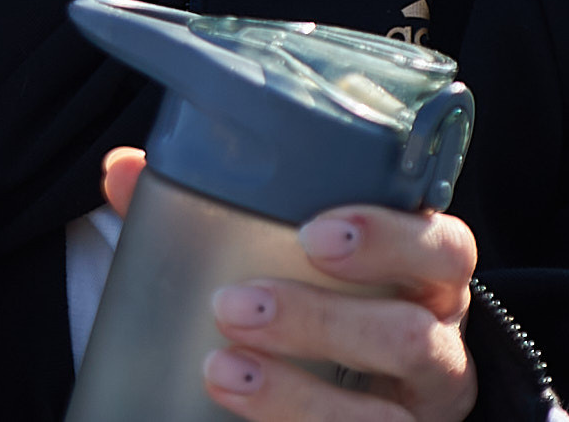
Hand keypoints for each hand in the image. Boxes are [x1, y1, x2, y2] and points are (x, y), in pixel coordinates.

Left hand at [102, 149, 478, 421]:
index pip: (446, 247)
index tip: (313, 233)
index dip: (390, 238)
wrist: (350, 390)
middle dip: (321, 322)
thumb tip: (122, 171)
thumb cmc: (316, 298)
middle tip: (234, 303)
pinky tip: (245, 419)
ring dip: (301, 395)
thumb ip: (211, 208)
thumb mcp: (283, 255)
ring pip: (388, 415)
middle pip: (412, 335)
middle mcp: (440, 344)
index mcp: (426, 276)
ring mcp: (422, 412)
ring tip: (221, 371)